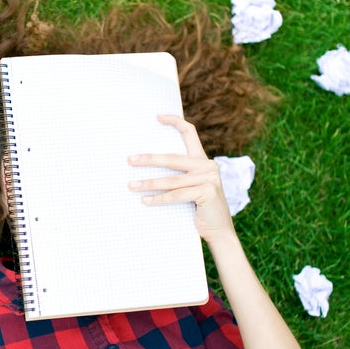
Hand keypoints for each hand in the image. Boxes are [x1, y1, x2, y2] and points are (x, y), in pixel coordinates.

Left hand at [127, 114, 234, 245]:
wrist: (219, 231)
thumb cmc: (199, 209)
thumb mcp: (190, 188)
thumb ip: (179, 176)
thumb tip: (144, 165)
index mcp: (203, 161)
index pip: (190, 133)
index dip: (175, 122)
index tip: (157, 117)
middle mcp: (208, 166)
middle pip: (173, 158)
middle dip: (149, 159)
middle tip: (130, 160)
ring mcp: (210, 178)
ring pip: (172, 180)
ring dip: (149, 183)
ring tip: (132, 185)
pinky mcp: (208, 192)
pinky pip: (177, 195)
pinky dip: (159, 199)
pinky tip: (145, 200)